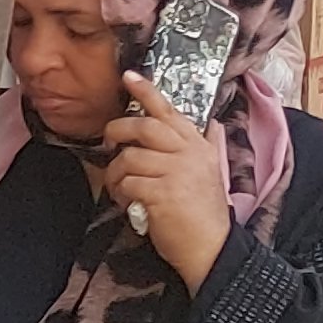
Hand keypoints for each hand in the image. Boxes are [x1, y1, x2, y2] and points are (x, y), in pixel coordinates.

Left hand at [104, 73, 232, 291]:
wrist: (211, 246)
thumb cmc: (204, 211)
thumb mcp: (212, 172)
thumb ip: (209, 145)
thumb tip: (213, 124)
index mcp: (199, 146)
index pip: (171, 112)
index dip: (148, 91)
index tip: (128, 76)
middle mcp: (189, 153)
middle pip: (144, 126)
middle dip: (118, 130)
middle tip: (109, 142)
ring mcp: (176, 172)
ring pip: (129, 157)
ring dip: (117, 174)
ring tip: (124, 188)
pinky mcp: (161, 192)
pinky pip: (127, 182)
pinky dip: (121, 193)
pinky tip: (129, 203)